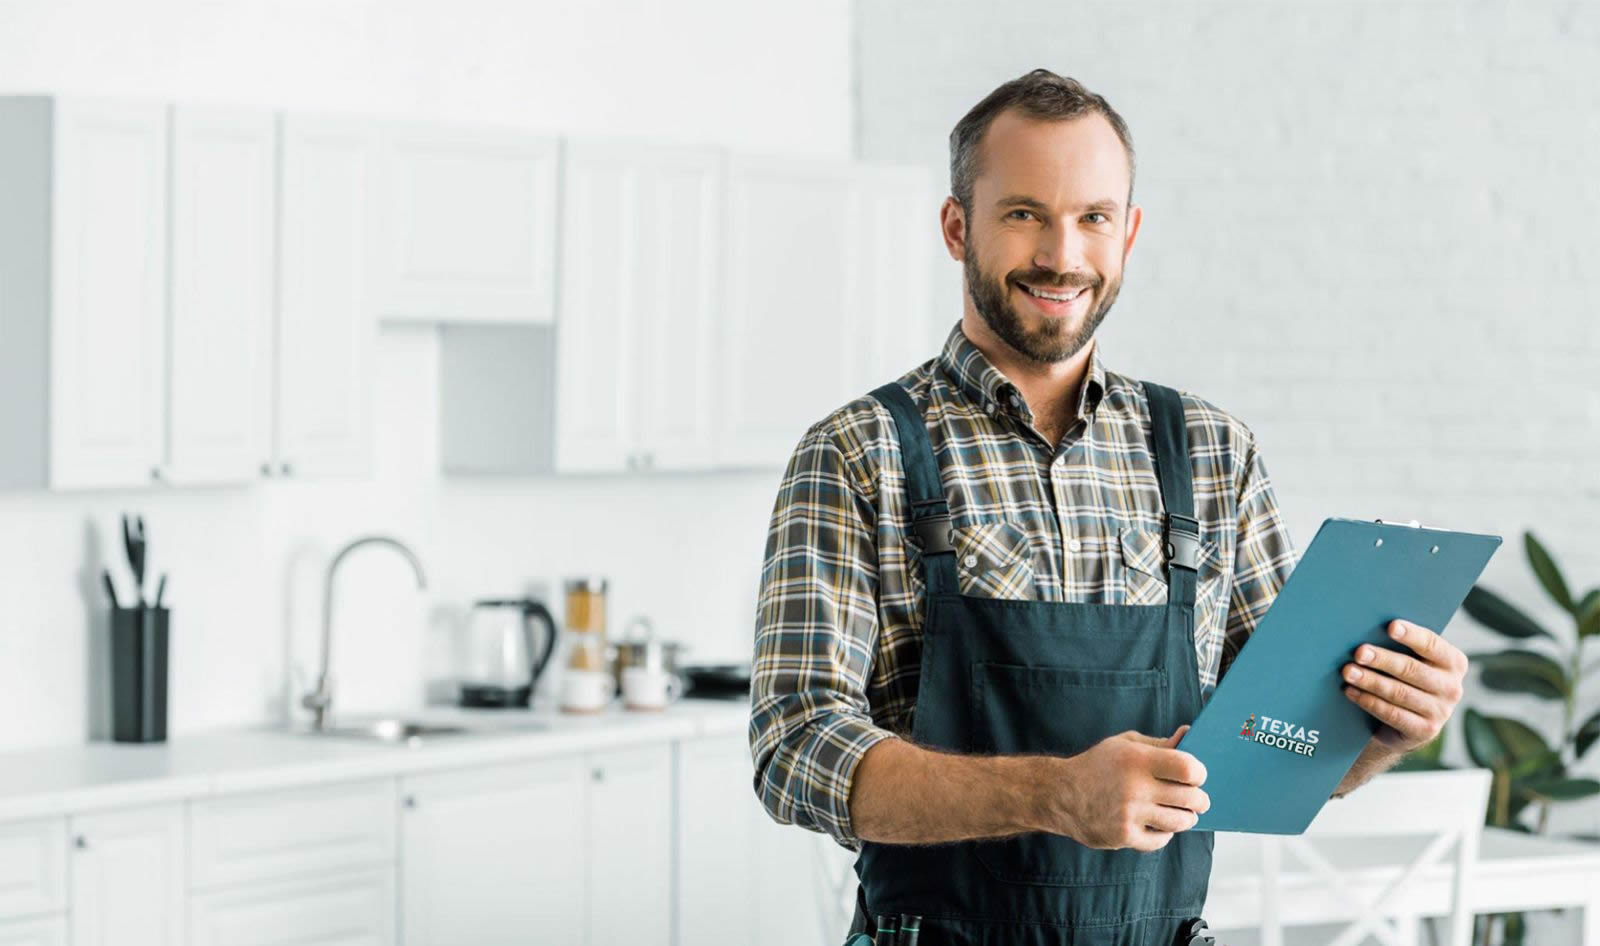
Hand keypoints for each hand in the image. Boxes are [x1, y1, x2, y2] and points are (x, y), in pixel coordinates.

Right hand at [1043, 725, 1209, 851]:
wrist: (1060, 794)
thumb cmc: (1097, 765)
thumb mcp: (1125, 744)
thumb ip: (1159, 744)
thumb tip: (1188, 736)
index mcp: (1137, 759)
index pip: (1188, 769)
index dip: (1199, 773)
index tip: (1196, 776)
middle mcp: (1135, 787)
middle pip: (1191, 798)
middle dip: (1200, 799)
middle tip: (1197, 799)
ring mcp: (1130, 814)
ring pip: (1181, 822)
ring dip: (1185, 817)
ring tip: (1180, 812)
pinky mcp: (1124, 836)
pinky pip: (1161, 840)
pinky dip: (1164, 833)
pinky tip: (1157, 824)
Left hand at [1342, 619, 1466, 751]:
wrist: (1407, 723)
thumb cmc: (1405, 678)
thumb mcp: (1411, 660)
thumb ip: (1400, 646)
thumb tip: (1368, 627)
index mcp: (1454, 663)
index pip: (1432, 645)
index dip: (1411, 635)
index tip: (1390, 626)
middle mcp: (1452, 687)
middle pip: (1412, 669)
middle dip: (1382, 660)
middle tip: (1358, 652)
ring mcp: (1441, 712)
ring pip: (1399, 692)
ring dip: (1370, 681)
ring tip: (1347, 672)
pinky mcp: (1425, 731)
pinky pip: (1392, 714)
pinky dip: (1369, 701)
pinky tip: (1351, 691)